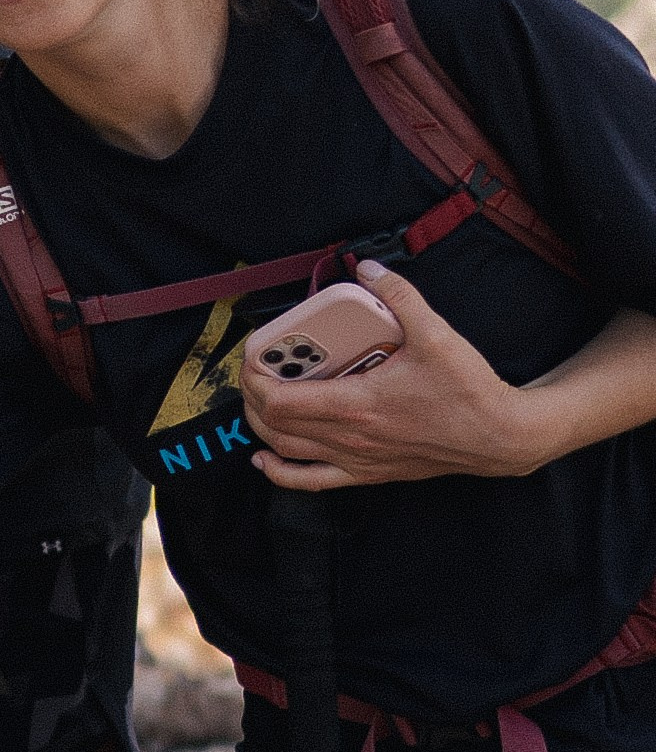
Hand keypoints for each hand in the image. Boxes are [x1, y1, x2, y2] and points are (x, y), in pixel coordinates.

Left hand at [245, 261, 540, 489]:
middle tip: (256, 368)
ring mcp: (356, 460)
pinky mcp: (368, 473)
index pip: (280, 399)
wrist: (499, 436)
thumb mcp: (435, 334)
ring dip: (262, 425)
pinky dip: (280, 471)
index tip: (254, 355)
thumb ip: (399, 296)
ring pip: (286, 450)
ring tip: (259, 399)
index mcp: (357, 405)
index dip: (255, 377)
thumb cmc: (468, 391)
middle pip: (274, 423)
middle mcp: (349, 438)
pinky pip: (310, 482)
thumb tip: (368, 269)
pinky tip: (266, 457)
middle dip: (253, 394)